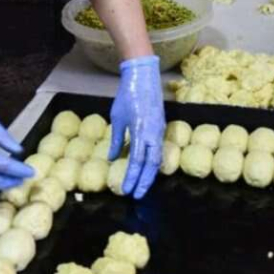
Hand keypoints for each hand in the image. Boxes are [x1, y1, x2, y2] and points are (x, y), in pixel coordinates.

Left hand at [109, 55, 164, 198]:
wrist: (144, 77)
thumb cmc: (127, 95)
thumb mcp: (117, 117)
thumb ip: (116, 139)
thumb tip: (111, 158)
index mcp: (140, 130)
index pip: (136, 160)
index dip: (131, 177)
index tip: (125, 190)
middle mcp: (153, 133)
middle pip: (151, 164)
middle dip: (144, 181)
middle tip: (136, 195)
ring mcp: (160, 130)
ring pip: (157, 159)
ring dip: (150, 174)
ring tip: (142, 187)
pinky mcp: (162, 127)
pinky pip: (159, 150)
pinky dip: (153, 163)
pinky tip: (147, 170)